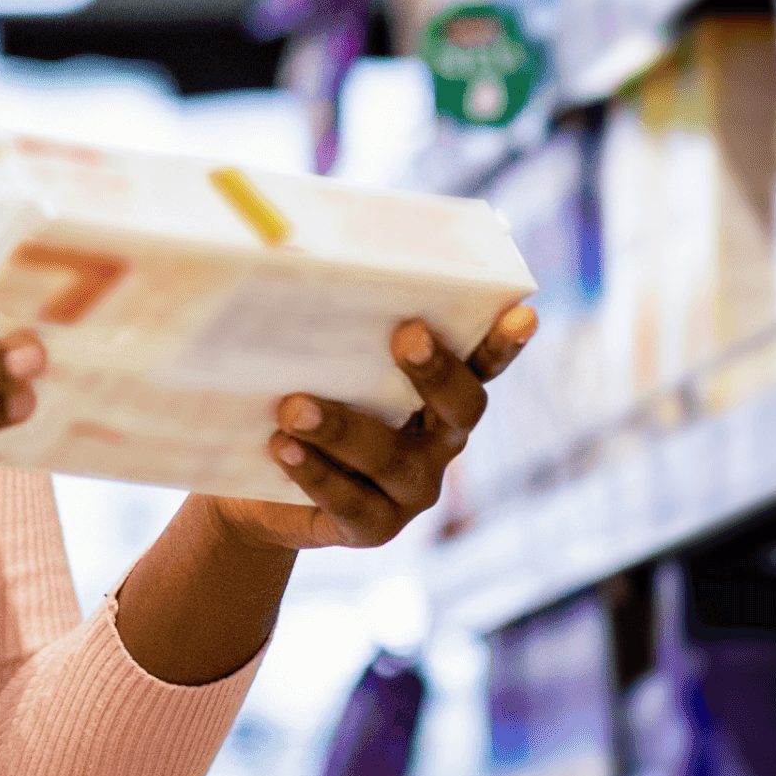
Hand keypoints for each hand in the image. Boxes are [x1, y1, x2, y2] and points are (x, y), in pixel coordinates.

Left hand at [200, 305, 537, 554]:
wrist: (253, 489)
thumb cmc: (290, 403)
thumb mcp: (313, 363)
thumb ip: (329, 324)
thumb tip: (297, 248)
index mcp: (438, 396)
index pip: (482, 365)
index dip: (504, 343)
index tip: (522, 313)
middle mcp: (439, 442)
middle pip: (459, 410)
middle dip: (436, 371)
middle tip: (404, 335)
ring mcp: (411, 490)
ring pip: (391, 458)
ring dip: (343, 427)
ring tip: (294, 405)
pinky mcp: (373, 528)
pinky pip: (350, 502)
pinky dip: (315, 473)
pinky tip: (281, 446)